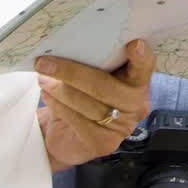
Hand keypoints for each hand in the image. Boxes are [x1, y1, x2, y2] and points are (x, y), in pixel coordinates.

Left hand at [34, 41, 154, 171]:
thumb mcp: (91, 76)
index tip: (134, 44)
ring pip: (88, 104)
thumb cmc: (82, 96)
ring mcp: (123, 126)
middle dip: (71, 72)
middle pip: (105, 86)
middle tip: (44, 63)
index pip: (145, 66)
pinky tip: (47, 95)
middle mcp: (137, 104)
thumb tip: (68, 46)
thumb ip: (94, 63)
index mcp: (138, 81)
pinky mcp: (105, 143)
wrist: (67, 135)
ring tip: (42, 78)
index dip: (141, 57)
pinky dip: (58, 105)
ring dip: (59, 90)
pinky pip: (78, 121)